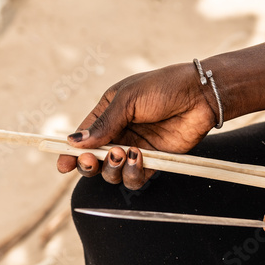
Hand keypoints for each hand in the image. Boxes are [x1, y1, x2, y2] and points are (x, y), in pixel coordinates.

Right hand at [56, 63, 218, 188]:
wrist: (201, 95)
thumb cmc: (165, 87)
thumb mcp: (128, 99)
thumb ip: (104, 124)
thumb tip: (75, 142)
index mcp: (109, 112)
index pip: (83, 136)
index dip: (71, 152)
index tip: (63, 165)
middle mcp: (120, 132)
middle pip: (95, 159)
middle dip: (90, 163)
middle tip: (93, 159)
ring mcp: (137, 147)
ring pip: (113, 172)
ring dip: (113, 168)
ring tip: (124, 152)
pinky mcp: (155, 161)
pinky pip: (136, 177)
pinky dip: (132, 173)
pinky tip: (139, 158)